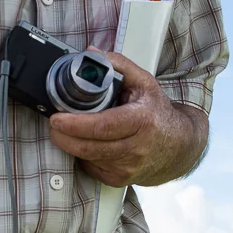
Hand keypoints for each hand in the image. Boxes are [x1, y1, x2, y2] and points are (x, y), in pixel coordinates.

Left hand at [48, 53, 206, 186]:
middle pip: (89, 147)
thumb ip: (118, 64)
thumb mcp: (144, 82)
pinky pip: (92, 168)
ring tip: (66, 131)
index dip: (75, 124)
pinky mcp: (120, 179)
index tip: (57, 118)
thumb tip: (91, 54)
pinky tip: (87, 143)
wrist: (178, 145)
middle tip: (54, 124)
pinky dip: (84, 156)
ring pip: (88, 158)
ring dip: (71, 145)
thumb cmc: (158, 112)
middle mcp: (135, 148)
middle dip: (64, 137)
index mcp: (141, 121)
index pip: (102, 126)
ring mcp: (128, 167)